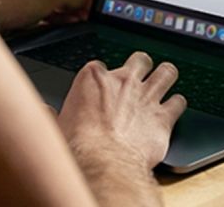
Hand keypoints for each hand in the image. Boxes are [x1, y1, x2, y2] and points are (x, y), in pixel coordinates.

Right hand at [57, 52, 186, 170]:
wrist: (104, 163)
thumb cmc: (79, 146)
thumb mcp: (57, 125)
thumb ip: (52, 113)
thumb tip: (44, 111)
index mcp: (94, 78)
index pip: (101, 65)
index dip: (103, 76)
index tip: (102, 86)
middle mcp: (123, 81)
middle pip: (140, 60)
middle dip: (142, 65)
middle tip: (140, 73)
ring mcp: (146, 96)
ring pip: (166, 72)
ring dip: (167, 75)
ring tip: (166, 77)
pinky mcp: (164, 117)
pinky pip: (179, 102)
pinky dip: (178, 104)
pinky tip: (175, 107)